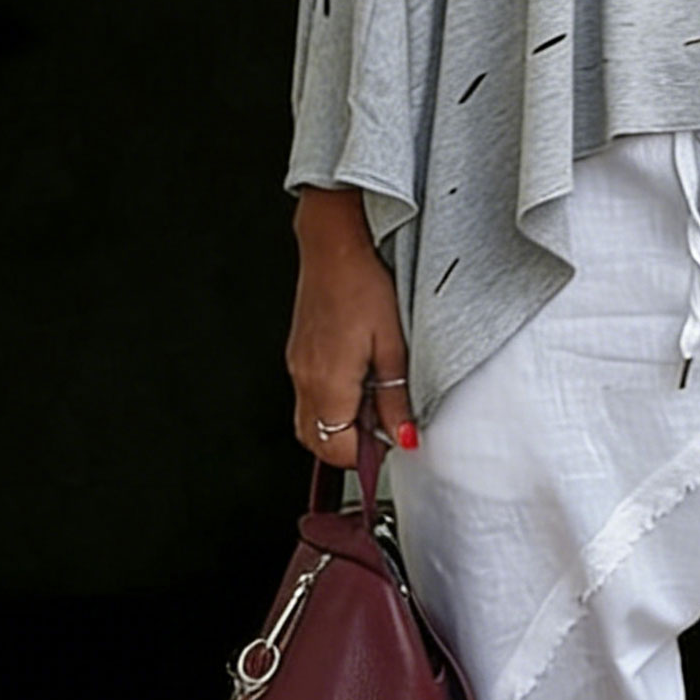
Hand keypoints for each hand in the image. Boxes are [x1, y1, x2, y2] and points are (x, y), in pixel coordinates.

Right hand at [286, 187, 417, 466]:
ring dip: (340, 423)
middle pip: (316, 440)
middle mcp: (303, 378)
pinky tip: (359, 377)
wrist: (335, 243)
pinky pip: (309, 395)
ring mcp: (296, 365)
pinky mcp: (298, 353)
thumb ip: (395, 399)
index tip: (393, 442)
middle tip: (384, 426)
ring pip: (310, 419)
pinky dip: (333, 401)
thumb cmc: (365, 284)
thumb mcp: (394, 347)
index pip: (336, 448)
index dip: (366, 455)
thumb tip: (403, 438)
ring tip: (374, 397)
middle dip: (349, 446)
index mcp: (327, 382)